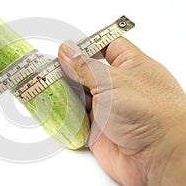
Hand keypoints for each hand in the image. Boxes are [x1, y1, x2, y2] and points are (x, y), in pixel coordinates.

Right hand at [58, 37, 185, 184]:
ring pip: (78, 96)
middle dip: (68, 70)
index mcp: (130, 66)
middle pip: (87, 73)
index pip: (108, 47)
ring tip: (42, 86)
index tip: (67, 47)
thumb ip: (86, 67)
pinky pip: (75, 118)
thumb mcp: (113, 80)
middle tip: (46, 68)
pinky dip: (63, 114)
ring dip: (62, 92)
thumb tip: (67, 52)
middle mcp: (117, 87)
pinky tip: (51, 106)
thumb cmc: (150, 112)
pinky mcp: (96, 128)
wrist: (158, 156)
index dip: (88, 44)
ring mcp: (106, 108)